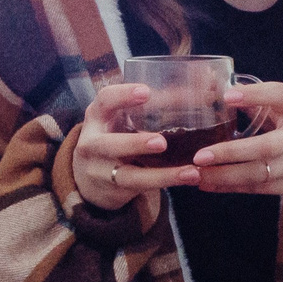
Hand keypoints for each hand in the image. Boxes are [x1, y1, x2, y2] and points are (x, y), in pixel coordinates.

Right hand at [71, 81, 195, 210]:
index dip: (123, 96)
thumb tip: (194, 91)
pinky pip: (140, 188)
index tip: (146, 92)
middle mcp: (92, 144)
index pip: (104, 101)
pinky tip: (189, 178)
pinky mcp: (114, 190)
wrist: (89, 178)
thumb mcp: (120, 119)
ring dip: (160, 175)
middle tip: (161, 142)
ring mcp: (100, 170)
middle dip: (134, 144)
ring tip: (189, 172)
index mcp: (97, 117)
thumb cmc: (114, 136)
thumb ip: (149, 108)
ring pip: (128, 175)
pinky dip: (166, 183)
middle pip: (108, 144)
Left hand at [187, 82, 282, 204]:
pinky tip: (211, 184)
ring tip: (196, 175)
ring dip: (225, 176)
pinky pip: (263, 189)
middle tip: (199, 156)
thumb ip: (262, 103)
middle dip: (230, 153)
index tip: (227, 96)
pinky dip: (234, 187)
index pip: (278, 95)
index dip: (254, 94)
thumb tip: (219, 90)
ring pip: (260, 173)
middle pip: (265, 146)